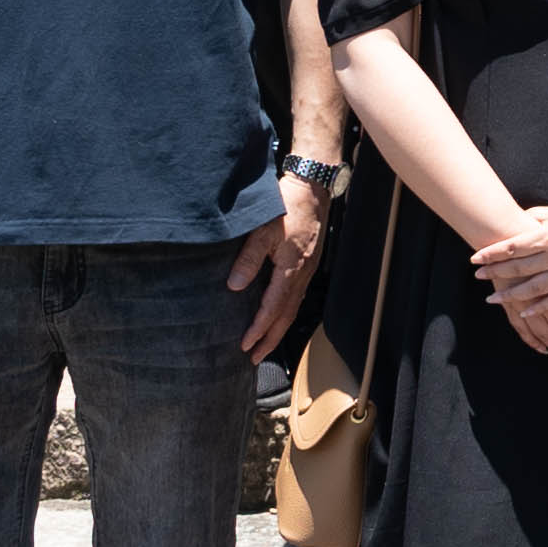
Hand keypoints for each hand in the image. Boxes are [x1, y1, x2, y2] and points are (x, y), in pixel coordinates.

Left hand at [228, 173, 328, 359]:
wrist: (312, 188)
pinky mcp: (307, 264)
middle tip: (254, 358)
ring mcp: (307, 270)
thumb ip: (248, 259)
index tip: (245, 345)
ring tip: (264, 344)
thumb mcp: (262, 230)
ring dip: (277, 328)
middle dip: (270, 339)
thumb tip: (234, 287)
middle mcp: (302, 274)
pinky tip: (277, 315)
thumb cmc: (287, 206)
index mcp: (291, 268)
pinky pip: (296, 296)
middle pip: (286, 316)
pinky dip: (285, 312)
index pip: (273, 308)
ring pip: (292, 308)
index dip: (258, 329)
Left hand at [467, 185, 547, 309]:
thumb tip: (516, 224)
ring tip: (492, 300)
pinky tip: (525, 313)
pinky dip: (541, 307)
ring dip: (512, 295)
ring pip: (534, 288)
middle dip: (495, 273)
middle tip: (477, 278)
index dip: (492, 254)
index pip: (512, 247)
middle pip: (518, 268)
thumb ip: (534, 220)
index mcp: (547, 236)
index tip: (475, 259)